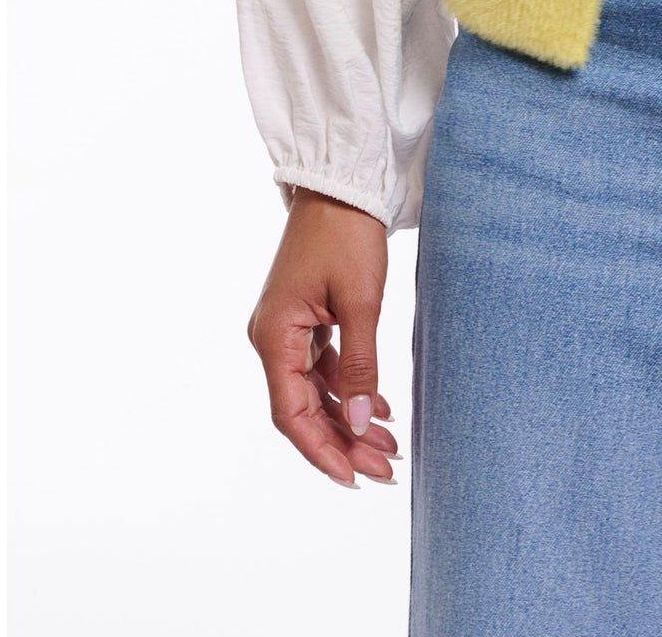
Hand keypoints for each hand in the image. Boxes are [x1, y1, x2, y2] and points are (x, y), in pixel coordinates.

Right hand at [246, 190, 397, 487]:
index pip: (292, 414)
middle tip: (385, 468)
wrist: (341, 184)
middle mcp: (272, 338)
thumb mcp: (361, 301)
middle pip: (303, 408)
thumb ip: (360, 365)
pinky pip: (323, 368)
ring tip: (389, 446)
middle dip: (343, 441)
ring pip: (315, 391)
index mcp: (274, 336)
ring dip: (349, 418)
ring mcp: (287, 329)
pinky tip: (380, 408)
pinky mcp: (305, 319)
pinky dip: (349, 389)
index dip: (322, 451)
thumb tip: (360, 421)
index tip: (353, 478)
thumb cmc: (347, 233)